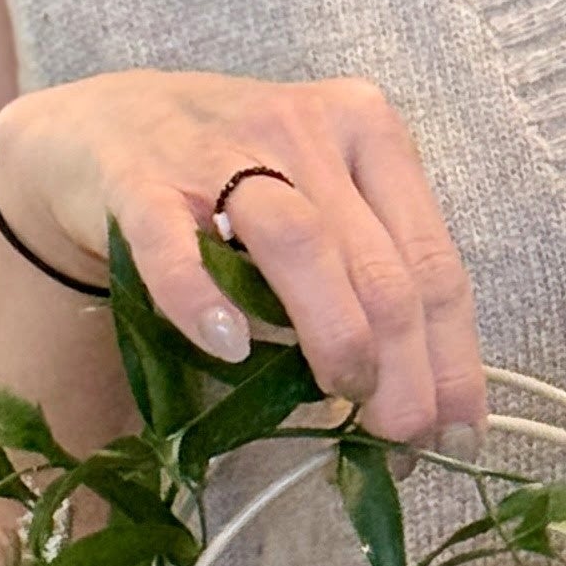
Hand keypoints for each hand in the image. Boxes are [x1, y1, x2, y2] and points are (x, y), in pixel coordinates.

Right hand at [0, 70, 486, 447]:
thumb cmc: (235, 178)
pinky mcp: (138, 179)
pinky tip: (229, 348)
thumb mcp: (322, 201)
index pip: (433, 262)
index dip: (454, 360)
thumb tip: (419, 401)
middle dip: (404, 370)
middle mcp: (306, 130)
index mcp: (369, 132)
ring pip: (302, 245)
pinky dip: (202, 299)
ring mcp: (220, 150)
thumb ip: (370, 277)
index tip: (458, 437)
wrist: (107, 126)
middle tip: (401, 439)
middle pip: (378, 267)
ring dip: (336, 337)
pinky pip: (175, 245)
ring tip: (343, 402)